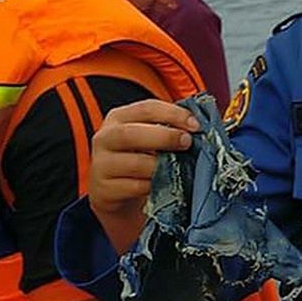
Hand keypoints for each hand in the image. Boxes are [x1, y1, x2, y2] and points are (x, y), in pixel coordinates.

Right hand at [88, 99, 198, 247]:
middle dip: (165, 137)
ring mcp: (102, 164)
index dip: (173, 114)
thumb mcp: (149, 137)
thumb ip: (168, 128)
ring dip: (161, 165)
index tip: (195, 125)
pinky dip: (153, 186)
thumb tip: (199, 127)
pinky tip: (164, 184)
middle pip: (131, 133)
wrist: (115, 192)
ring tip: (178, 167)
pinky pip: (134, 187)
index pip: (146, 108)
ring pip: (134, 163)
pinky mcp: (105, 190)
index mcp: (119, 117)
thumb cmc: (139, 158)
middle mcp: (106, 138)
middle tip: (187, 143)